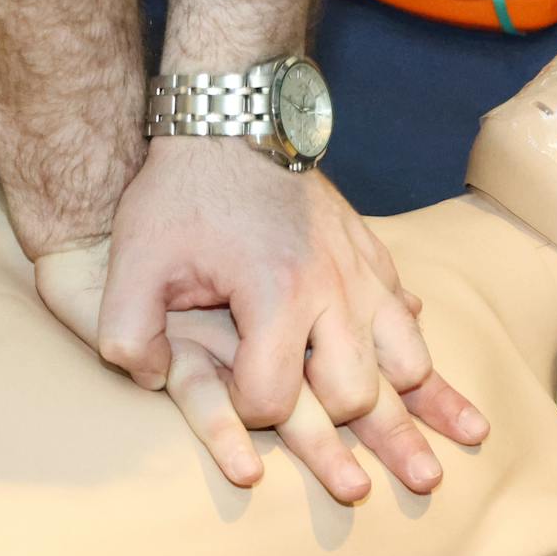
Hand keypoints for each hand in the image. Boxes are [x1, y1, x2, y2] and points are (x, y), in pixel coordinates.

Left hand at [94, 137, 487, 490]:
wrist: (230, 117)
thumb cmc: (178, 193)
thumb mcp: (133, 261)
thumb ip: (126, 333)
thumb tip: (150, 382)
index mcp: (274, 295)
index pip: (275, 400)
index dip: (247, 415)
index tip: (232, 400)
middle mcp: (332, 289)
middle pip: (358, 394)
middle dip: (340, 426)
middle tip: (332, 435)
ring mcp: (361, 270)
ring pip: (409, 358)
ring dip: (404, 396)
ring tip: (430, 438)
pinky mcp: (373, 253)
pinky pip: (408, 313)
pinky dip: (410, 347)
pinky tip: (415, 369)